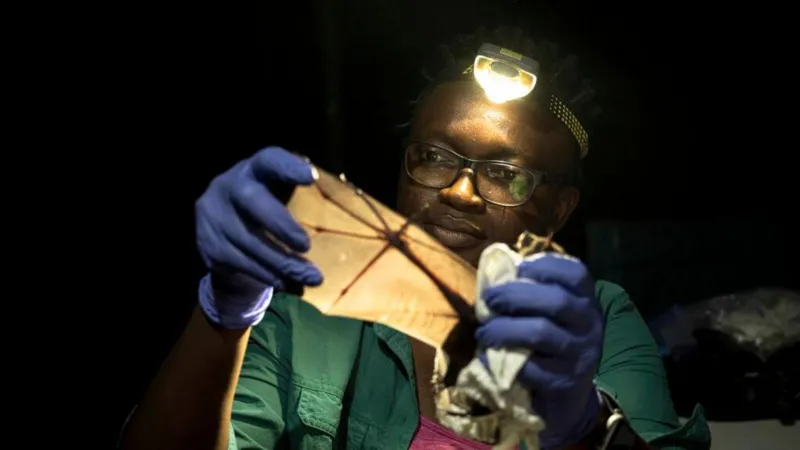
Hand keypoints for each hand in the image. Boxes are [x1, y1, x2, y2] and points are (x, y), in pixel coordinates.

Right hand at [194, 146, 322, 328]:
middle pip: (252, 201)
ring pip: (250, 242)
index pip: (268, 160)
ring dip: (284, 263)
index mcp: (252, 169)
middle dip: (281, 224)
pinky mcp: (211, 247)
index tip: (311, 177)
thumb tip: (345, 213)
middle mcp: (227, 187)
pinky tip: (291, 285)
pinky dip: (270, 276)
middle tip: (306, 244)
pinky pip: (244, 264)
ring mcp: (214, 218)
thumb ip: (298, 198)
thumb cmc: (266, 211)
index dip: (287, 166)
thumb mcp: (277, 196)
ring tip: (313, 277)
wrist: (221, 234)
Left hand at [475, 253, 603, 447]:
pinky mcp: (563, 383)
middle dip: (514, 295)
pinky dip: (502, 360)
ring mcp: (579, 355)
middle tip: (489, 299)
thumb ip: (534, 292)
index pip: (576, 273)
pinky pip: (528, 367)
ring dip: (503, 329)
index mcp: (587, 301)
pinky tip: (488, 357)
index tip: (519, 269)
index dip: (546, 265)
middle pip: (556, 300)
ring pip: (540, 333)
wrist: (569, 397)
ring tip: (483, 332)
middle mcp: (590, 326)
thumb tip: (496, 269)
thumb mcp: (554, 316)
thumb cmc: (552, 344)